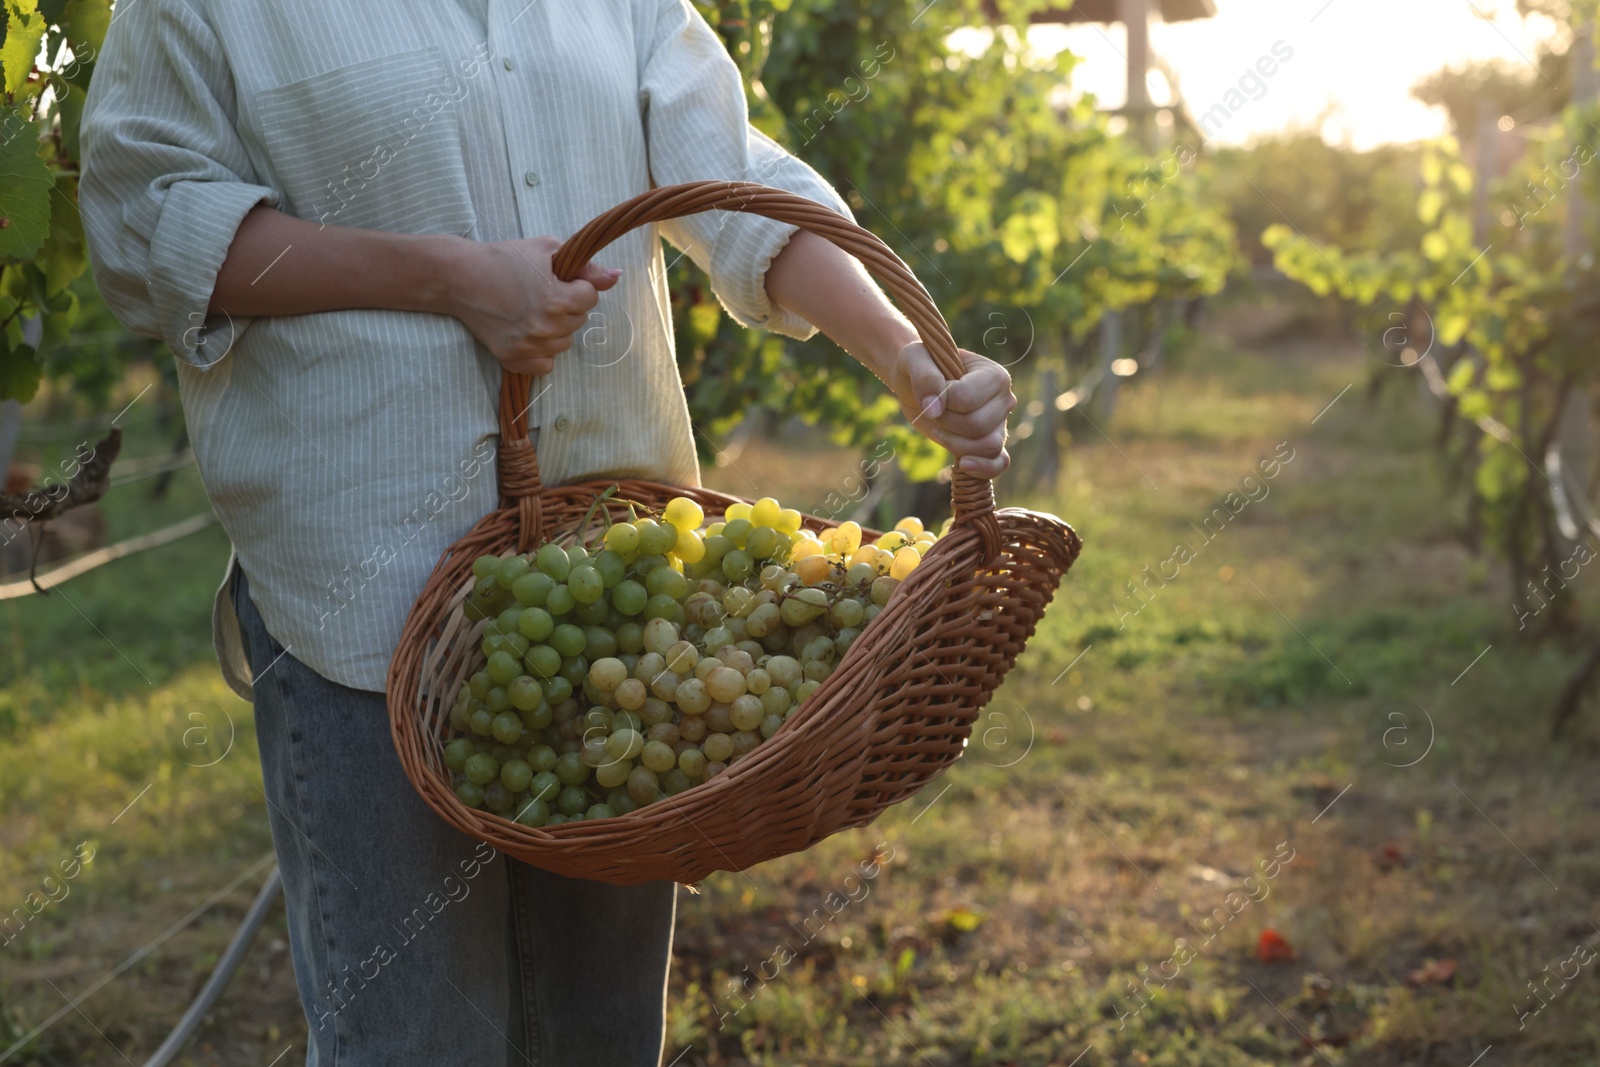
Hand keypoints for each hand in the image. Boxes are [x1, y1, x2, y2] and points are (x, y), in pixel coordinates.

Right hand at [441, 235, 620, 375]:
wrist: (460, 278)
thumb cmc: (504, 258)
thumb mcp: (547, 250)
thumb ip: (586, 267)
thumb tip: (616, 276)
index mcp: (557, 300)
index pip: (590, 298)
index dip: (576, 285)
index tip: (556, 279)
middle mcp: (546, 328)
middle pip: (579, 321)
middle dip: (567, 306)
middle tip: (539, 292)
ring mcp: (530, 347)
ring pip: (565, 343)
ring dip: (556, 329)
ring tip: (531, 310)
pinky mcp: (513, 360)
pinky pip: (546, 364)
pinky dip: (541, 352)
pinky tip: (527, 331)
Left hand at [887, 342, 1016, 478]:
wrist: (918, 385)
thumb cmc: (921, 366)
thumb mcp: (914, 359)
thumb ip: (924, 377)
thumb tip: (934, 408)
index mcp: (994, 375)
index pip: (967, 399)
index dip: (941, 402)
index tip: (930, 393)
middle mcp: (1005, 400)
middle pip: (976, 425)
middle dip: (945, 423)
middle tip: (934, 411)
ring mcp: (1001, 424)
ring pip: (986, 447)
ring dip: (954, 443)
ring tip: (940, 429)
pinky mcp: (992, 444)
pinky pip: (998, 463)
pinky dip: (982, 468)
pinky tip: (962, 465)